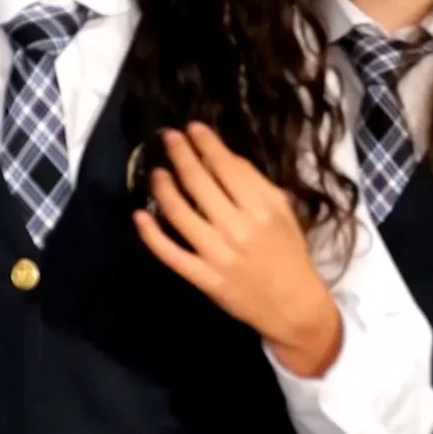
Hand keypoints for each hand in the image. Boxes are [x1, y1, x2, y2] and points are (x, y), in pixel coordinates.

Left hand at [132, 123, 341, 376]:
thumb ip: (256, 185)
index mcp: (262, 207)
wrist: (293, 305)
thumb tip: (224, 158)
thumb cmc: (289, 253)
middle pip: (199, 182)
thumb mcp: (283, 212)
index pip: (226, 166)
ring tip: (156, 171)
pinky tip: (139, 215)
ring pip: (179, 213)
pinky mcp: (203, 277)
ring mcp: (217, 254)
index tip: (192, 128)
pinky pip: (170, 253)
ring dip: (163, 187)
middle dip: (180, 154)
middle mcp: (238, 227)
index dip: (206, 144)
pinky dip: (150, 234)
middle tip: (168, 137)